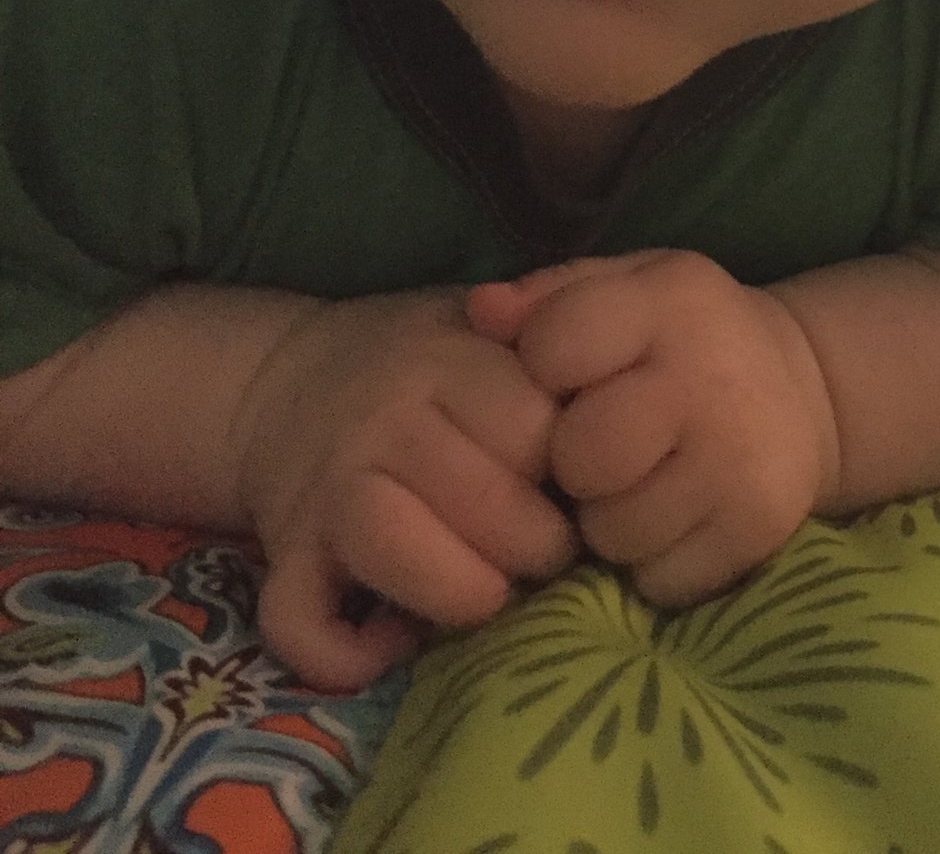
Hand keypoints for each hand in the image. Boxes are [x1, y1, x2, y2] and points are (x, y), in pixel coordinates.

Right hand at [236, 289, 577, 691]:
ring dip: (457, 590)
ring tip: (489, 595)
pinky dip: (347, 652)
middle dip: (537, 544)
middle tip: (551, 550)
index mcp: (443, 362)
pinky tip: (394, 642)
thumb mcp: (480, 324)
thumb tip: (614, 385)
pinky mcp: (286, 555)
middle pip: (477, 496)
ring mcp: (326, 490)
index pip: (530, 427)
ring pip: (388, 543)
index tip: (584, 480)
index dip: (575, 465)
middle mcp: (382, 421)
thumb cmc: (419, 361)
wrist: (287, 379)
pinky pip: (298, 619)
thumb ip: (543, 339)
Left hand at [467, 250, 838, 608]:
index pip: (555, 344)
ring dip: (610, 522)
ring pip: (613, 532)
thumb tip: (481, 312)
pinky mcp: (759, 529)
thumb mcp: (624, 290)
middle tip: (600, 450)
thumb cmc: (680, 337)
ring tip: (639, 484)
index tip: (564, 378)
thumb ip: (549, 298)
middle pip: (582, 455)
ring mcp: (741, 459)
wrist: (803, 388)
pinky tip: (677, 517)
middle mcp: (711, 378)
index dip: (541, 369)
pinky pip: (657, 580)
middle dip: (574, 463)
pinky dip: (655, 562)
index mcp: (668, 303)